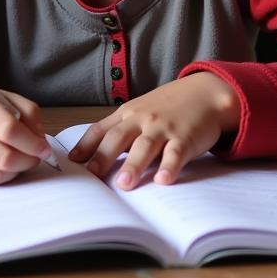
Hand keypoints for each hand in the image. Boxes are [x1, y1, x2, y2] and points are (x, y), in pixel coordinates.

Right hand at [0, 75, 53, 184]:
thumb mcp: (7, 97)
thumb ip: (30, 114)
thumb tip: (40, 142)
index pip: (8, 130)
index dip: (32, 143)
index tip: (45, 149)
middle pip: (5, 158)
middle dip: (29, 160)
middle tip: (36, 156)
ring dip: (17, 170)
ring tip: (21, 158)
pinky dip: (3, 175)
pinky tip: (4, 163)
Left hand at [68, 73, 241, 189]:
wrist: (203, 93)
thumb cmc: (167, 107)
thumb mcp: (140, 111)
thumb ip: (124, 129)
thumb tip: (99, 155)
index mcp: (127, 113)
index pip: (101, 129)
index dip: (86, 145)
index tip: (73, 161)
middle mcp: (142, 119)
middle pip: (118, 137)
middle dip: (104, 156)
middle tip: (93, 175)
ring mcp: (163, 127)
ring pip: (145, 146)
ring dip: (134, 165)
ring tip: (124, 184)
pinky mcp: (185, 137)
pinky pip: (176, 153)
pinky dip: (169, 166)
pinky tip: (163, 180)